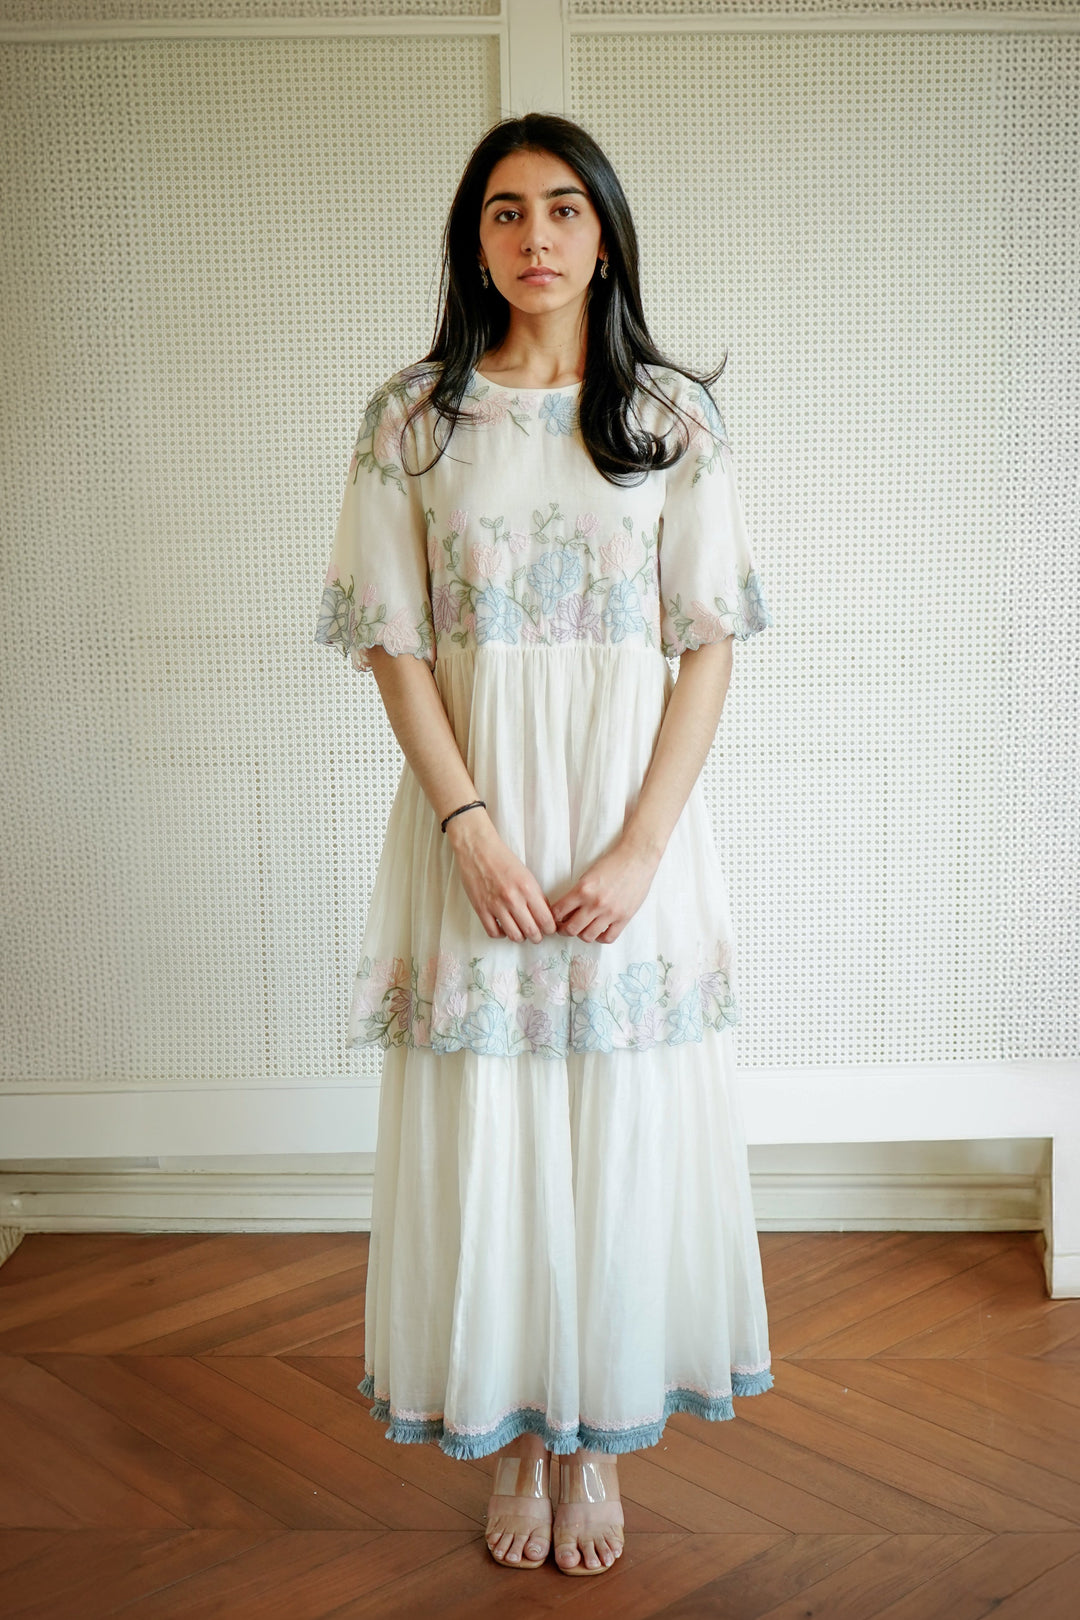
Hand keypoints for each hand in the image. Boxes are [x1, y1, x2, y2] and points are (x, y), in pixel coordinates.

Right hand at [446, 810, 557, 943]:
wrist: (478, 849)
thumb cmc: (503, 859)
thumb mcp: (527, 875)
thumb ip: (535, 895)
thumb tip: (544, 915)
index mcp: (528, 889)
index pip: (546, 920)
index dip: (550, 929)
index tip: (549, 929)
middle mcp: (513, 899)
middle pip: (532, 932)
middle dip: (537, 937)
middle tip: (537, 934)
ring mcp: (496, 906)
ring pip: (514, 936)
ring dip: (520, 937)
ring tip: (521, 931)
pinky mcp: (481, 909)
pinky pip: (494, 933)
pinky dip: (501, 934)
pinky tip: (504, 928)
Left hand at [549, 838, 660, 944]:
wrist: (637, 858)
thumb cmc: (613, 862)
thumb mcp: (588, 875)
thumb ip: (578, 893)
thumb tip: (566, 910)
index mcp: (583, 889)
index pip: (558, 912)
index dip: (554, 917)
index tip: (555, 918)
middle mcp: (595, 903)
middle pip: (571, 929)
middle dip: (563, 930)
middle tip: (564, 928)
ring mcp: (610, 912)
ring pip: (587, 936)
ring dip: (581, 935)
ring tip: (582, 929)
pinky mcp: (624, 917)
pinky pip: (608, 938)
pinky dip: (600, 938)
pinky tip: (599, 931)